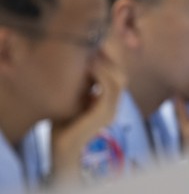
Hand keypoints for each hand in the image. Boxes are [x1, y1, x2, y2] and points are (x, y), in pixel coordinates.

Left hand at [50, 49, 125, 185]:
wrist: (61, 147)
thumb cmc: (62, 123)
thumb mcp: (72, 99)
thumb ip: (80, 85)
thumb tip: (79, 63)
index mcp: (108, 102)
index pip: (116, 75)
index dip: (109, 59)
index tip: (95, 45)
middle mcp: (113, 106)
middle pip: (122, 74)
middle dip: (110, 58)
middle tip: (95, 46)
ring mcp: (111, 110)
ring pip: (119, 80)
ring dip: (106, 64)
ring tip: (92, 55)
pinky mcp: (105, 114)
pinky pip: (110, 89)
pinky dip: (102, 75)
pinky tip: (90, 67)